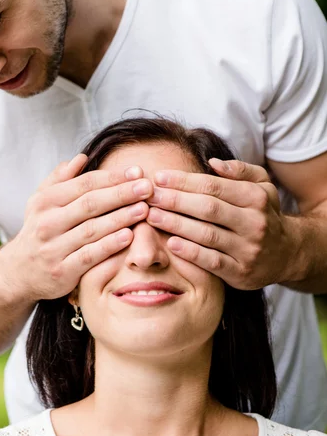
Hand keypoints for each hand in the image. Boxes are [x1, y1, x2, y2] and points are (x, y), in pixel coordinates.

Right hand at [7, 154, 151, 299]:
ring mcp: (54, 248)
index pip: (84, 184)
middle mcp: (47, 223)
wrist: (19, 272)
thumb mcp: (41, 202)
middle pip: (90, 204)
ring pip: (92, 229)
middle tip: (147, 187)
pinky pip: (90, 256)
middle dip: (121, 194)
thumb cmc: (39, 230)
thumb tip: (81, 157)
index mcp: (46, 201)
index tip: (138, 171)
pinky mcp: (62, 271)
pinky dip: (110, 246)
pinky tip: (129, 236)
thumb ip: (60, 179)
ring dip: (121, 218)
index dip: (112, 177)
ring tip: (145, 209)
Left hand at [147, 158, 293, 289]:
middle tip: (149, 196)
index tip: (159, 177)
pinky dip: (190, 252)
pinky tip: (171, 243)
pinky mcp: (240, 272)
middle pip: (207, 208)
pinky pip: (211, 262)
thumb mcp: (262, 186)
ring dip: (176, 224)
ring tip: (151, 216)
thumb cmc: (263, 213)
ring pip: (206, 235)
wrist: (287, 253)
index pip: (213, 186)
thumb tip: (212, 163)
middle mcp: (254, 223)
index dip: (183, 181)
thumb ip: (240, 170)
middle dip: (174, 201)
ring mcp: (248, 249)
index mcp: (255, 198)